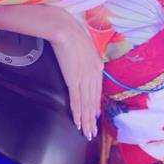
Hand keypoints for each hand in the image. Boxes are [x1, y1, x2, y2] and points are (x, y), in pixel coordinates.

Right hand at [49, 13, 103, 139]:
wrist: (65, 30)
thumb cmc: (73, 35)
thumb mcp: (87, 47)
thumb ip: (88, 60)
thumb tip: (84, 67)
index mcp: (98, 67)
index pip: (97, 92)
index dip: (95, 106)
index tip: (95, 117)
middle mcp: (94, 75)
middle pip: (93, 101)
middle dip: (92, 118)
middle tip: (92, 132)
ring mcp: (84, 78)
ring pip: (86, 104)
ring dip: (86, 120)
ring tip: (86, 132)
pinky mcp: (73, 80)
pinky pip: (77, 100)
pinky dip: (78, 113)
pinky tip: (78, 122)